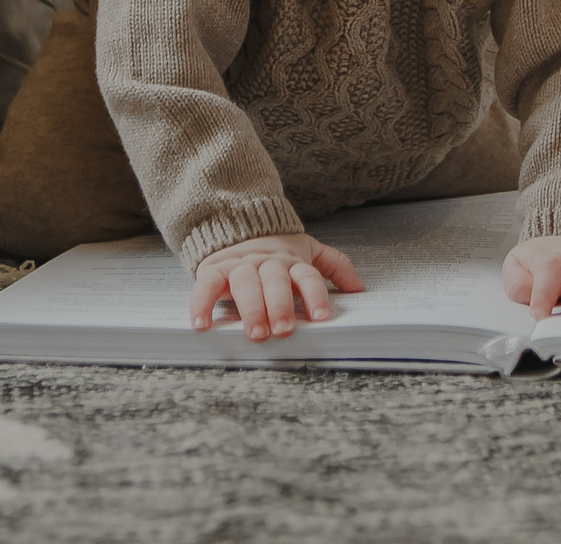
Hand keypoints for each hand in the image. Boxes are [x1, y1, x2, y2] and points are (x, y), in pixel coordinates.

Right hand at [188, 233, 363, 340]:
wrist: (236, 226)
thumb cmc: (276, 251)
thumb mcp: (308, 250)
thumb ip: (335, 265)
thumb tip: (359, 289)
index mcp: (291, 260)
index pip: (307, 276)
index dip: (315, 294)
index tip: (321, 316)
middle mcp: (266, 263)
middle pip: (275, 281)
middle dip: (280, 305)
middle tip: (284, 330)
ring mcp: (239, 265)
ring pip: (245, 283)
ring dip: (251, 308)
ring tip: (256, 333)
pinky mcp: (213, 270)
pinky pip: (206, 286)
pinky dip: (202, 304)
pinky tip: (202, 325)